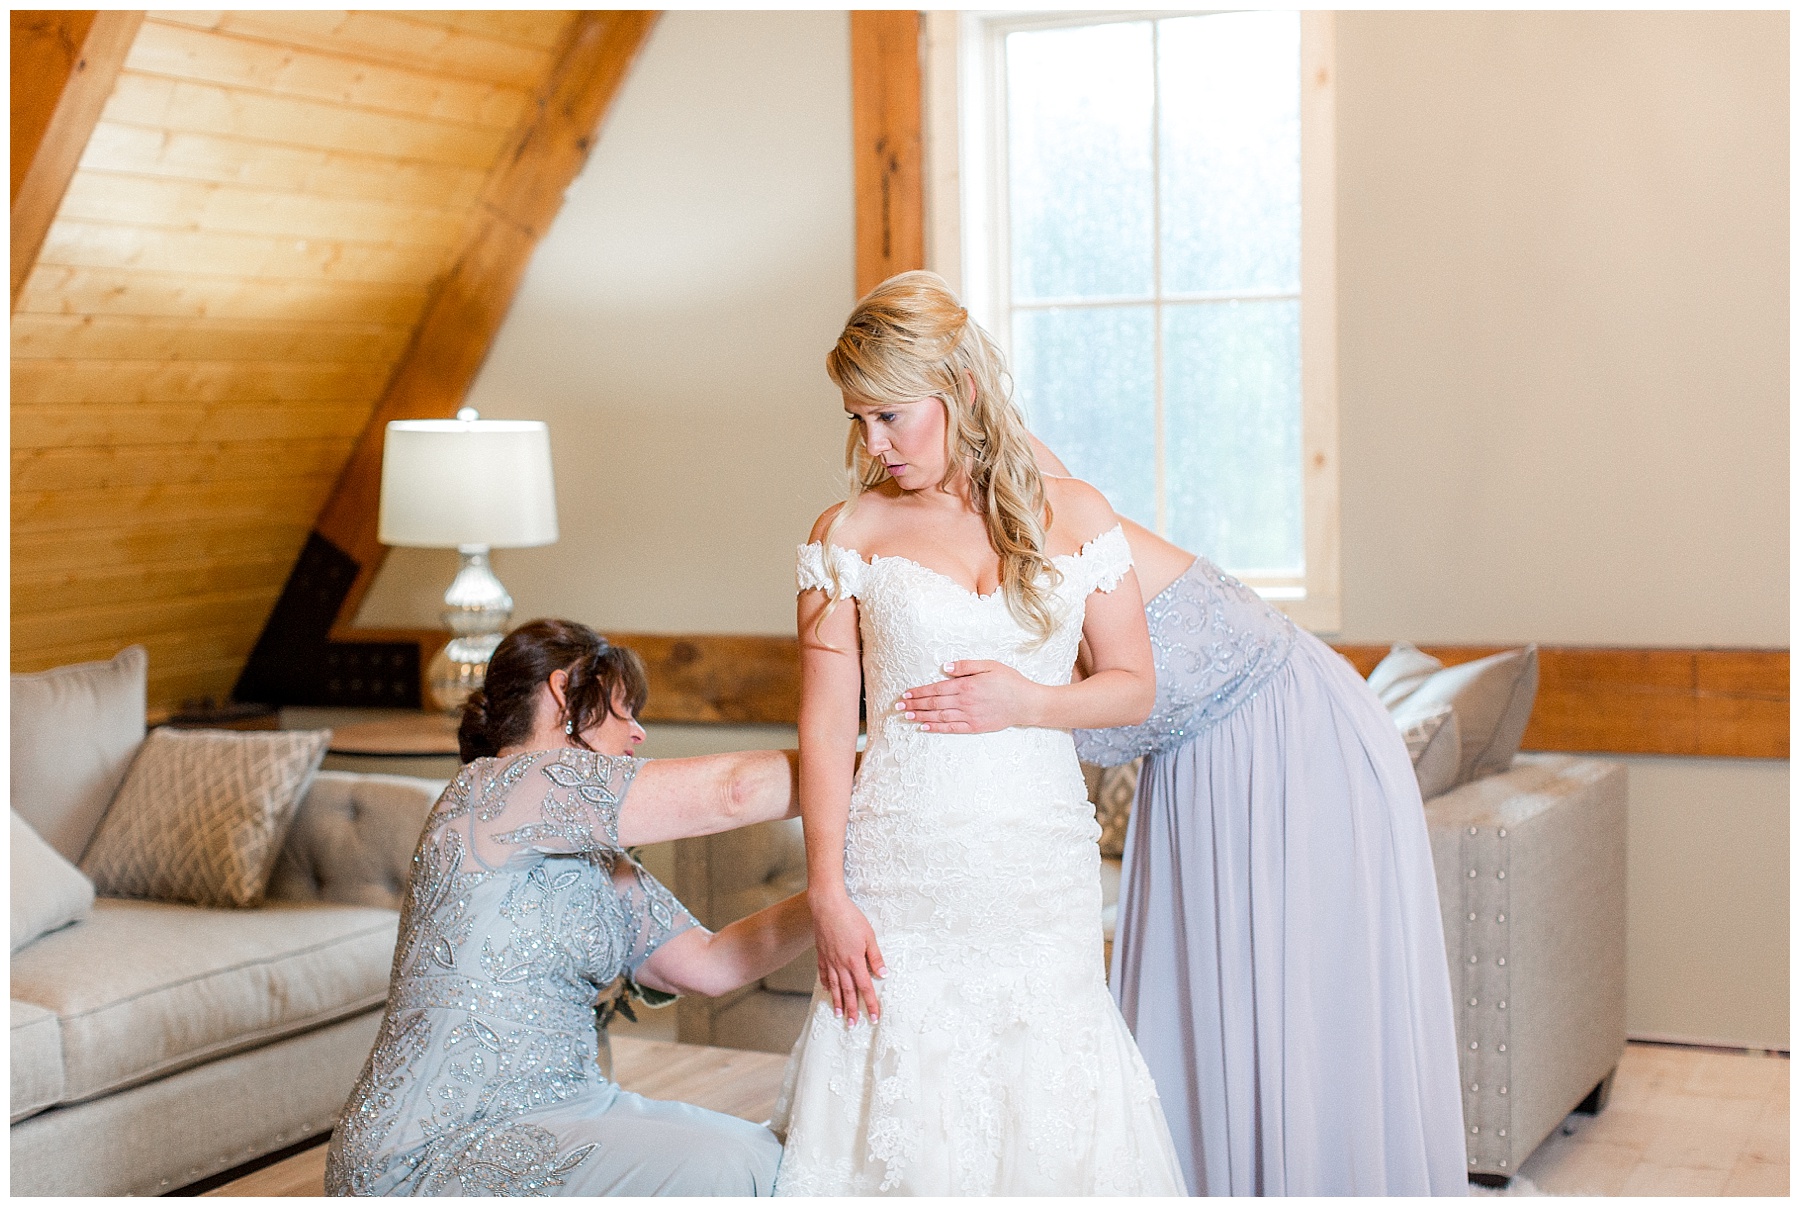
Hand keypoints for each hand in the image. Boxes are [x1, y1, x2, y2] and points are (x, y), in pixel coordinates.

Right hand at [809, 889, 885, 1024]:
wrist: (827, 906)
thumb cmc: (851, 918)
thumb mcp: (869, 936)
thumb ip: (876, 957)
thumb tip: (884, 975)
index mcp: (855, 961)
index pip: (865, 988)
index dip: (870, 1003)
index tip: (874, 1017)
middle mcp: (841, 965)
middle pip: (848, 992)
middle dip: (852, 1009)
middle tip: (853, 1024)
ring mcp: (829, 960)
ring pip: (835, 986)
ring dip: (838, 1002)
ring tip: (839, 1015)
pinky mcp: (821, 954)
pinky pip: (824, 973)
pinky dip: (826, 984)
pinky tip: (828, 991)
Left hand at [898, 660, 1042, 733]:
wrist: (1026, 703)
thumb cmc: (1009, 681)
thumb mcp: (989, 665)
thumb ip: (965, 666)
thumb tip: (944, 668)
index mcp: (966, 685)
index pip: (936, 689)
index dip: (919, 692)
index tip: (906, 693)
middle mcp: (964, 702)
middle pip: (933, 704)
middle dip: (914, 704)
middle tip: (898, 705)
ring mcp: (969, 716)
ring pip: (939, 717)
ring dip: (920, 716)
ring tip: (906, 716)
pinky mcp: (974, 726)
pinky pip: (951, 728)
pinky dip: (936, 728)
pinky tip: (924, 727)